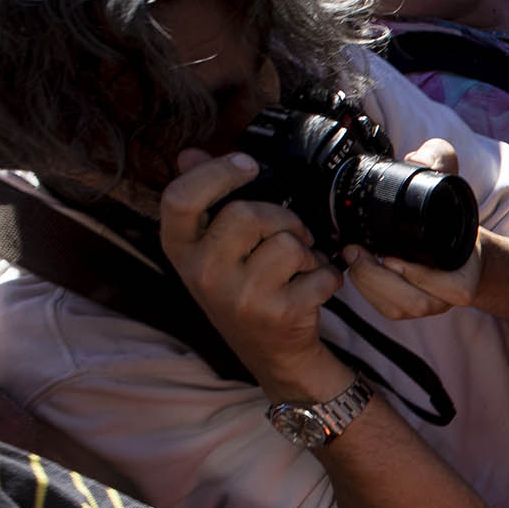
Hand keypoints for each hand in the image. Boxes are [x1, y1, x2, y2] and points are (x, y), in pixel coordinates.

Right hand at [158, 149, 342, 395]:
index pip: (179, 199)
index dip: (215, 173)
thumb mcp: (214, 252)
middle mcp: (203, 274)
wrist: (273, 355)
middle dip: (281, 217)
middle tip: (292, 232)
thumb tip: (190, 152)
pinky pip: (319, 272)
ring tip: (301, 265)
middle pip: (246, 214)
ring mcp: (241, 297)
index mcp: (180, 251)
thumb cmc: (244, 291)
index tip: (248, 164)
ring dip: (306, 249)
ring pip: (287, 242)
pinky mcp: (280, 314)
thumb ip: (205, 202)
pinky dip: (329, 274)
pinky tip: (316, 286)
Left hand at [338, 141, 484, 318]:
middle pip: (415, 303)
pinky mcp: (411, 308)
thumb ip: (441, 161)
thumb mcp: (452, 184)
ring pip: (397, 309)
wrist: (462, 248)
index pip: (449, 287)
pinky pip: (387, 308)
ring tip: (353, 255)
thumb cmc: (454, 219)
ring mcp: (430, 305)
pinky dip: (367, 290)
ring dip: (369, 284)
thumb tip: (418, 157)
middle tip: (355, 250)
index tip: (388, 257)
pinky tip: (357, 267)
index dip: (417, 275)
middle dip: (379, 279)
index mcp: (467, 273)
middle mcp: (450, 296)